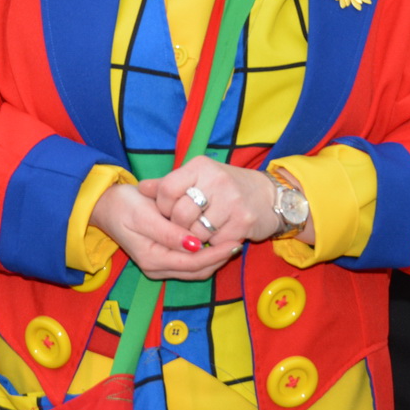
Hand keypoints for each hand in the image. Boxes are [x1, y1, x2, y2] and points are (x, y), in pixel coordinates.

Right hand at [90, 183, 238, 281]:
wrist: (106, 206)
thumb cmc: (125, 205)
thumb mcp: (145, 215)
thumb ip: (169, 233)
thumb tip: (194, 245)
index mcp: (153, 258)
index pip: (193, 263)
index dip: (215, 254)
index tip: (234, 240)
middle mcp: (157, 268)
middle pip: (196, 270)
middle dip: (219, 258)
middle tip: (239, 242)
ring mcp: (159, 265)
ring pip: (195, 269)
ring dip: (214, 258)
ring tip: (232, 242)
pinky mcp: (162, 259)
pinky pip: (189, 263)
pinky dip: (204, 255)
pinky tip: (216, 241)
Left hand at [143, 155, 287, 247]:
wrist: (268, 196)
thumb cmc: (226, 188)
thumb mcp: (197, 178)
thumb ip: (168, 184)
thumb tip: (140, 188)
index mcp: (201, 166)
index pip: (167, 189)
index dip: (163, 206)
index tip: (170, 211)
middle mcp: (217, 179)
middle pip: (180, 215)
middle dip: (180, 226)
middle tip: (188, 225)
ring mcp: (232, 201)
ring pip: (196, 232)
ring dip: (197, 237)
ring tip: (205, 229)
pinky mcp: (243, 222)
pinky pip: (215, 242)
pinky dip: (214, 243)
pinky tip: (220, 234)